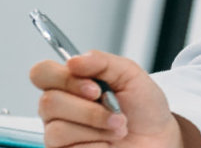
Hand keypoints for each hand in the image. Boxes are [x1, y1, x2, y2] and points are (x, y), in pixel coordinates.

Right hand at [30, 51, 185, 147]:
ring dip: (97, 127)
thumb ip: (102, 62)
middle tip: (116, 111)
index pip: (42, 73)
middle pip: (48, 102)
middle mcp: (60, 108)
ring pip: (58, 129)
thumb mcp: (131, 75)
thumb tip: (73, 60)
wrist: (158, 138)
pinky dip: (98, 144)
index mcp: (71, 84)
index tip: (94, 88)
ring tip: (119, 128)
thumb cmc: (143, 108)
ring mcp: (60, 133)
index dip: (63, 78)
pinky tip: (109, 143)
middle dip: (89, 109)